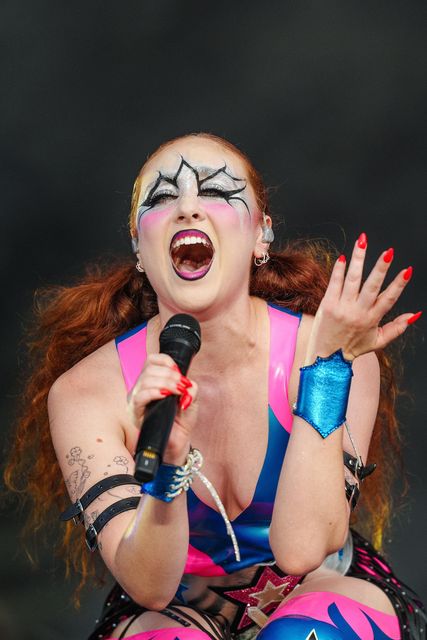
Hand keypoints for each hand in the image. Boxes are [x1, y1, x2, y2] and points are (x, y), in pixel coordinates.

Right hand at [127, 353, 197, 463]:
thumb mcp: (191, 398)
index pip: (151, 360)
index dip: (165, 361)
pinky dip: (153, 392)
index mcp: (152, 380)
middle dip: (169, 374)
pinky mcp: (135, 413)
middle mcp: (142, 387)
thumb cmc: (182, 418)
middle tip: (181, 385)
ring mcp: (137, 400)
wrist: (179, 440)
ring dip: (165, 383)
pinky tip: (165, 395)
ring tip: (177, 392)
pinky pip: (139, 397)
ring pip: (144, 381)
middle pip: (149, 369)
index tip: (178, 371)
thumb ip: (191, 387)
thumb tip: (186, 383)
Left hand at [305, 233, 420, 362]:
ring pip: (352, 279)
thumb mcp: (378, 342)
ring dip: (358, 259)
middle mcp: (358, 312)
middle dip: (380, 268)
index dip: (399, 284)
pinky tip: (343, 258)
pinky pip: (334, 283)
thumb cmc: (352, 349)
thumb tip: (415, 314)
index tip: (407, 270)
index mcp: (372, 319)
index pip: (389, 298)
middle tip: (389, 252)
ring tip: (362, 242)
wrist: (326, 359)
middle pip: (372, 286)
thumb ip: (397, 328)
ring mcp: (342, 307)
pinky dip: (339, 270)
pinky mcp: (327, 305)